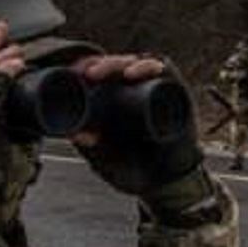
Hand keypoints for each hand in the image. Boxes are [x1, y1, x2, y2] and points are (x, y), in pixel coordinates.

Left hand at [69, 54, 203, 197]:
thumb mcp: (106, 161)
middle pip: (117, 66)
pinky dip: (148, 66)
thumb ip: (90, 150)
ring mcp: (155, 90)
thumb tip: (73, 135)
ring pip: (137, 63)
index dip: (86, 68)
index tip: (73, 72)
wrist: (168, 183)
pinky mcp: (174, 92)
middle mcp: (135, 92)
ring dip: (120, 62)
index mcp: (114, 102)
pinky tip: (132, 73)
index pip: (100, 75)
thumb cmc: (134, 171)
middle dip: (101, 64)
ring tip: (106, 73)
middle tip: (87, 73)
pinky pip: (164, 70)